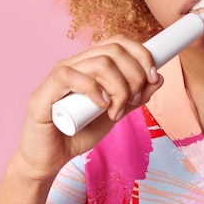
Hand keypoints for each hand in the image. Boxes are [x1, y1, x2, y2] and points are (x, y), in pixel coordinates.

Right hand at [11, 35, 163, 181]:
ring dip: (119, 87)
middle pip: (113, 50)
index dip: (141, 54)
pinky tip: (101, 107)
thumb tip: (159, 79)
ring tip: (116, 110)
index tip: (154, 77)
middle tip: (135, 100)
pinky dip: (94, 90)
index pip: (118, 42)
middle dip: (135, 75)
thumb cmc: (79, 133)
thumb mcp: (115, 114)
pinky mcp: (44, 93)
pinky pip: (70, 77)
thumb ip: (135, 98)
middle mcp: (74, 64)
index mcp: (90, 65)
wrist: (50, 160)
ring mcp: (58, 76)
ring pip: (99, 62)